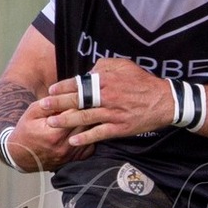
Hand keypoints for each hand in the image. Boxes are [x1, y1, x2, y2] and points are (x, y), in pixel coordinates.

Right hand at [2, 97, 90, 172]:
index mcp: (55, 133)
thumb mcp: (33, 112)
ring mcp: (71, 154)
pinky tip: (86, 128)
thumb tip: (68, 95)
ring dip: (91, 123)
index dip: (81, 101)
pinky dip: (90, 136)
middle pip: (87, 124)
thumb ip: (50, 103)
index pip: (76, 113)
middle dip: (89, 110)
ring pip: (91, 135)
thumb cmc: (26, 131)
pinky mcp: (75, 159)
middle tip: (92, 101)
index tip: (83, 94)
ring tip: (91, 112)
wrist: (21, 155)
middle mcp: (65, 146)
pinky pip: (91, 146)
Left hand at [37, 58, 174, 145]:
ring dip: (66, 121)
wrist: (165, 101)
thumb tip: (88, 72)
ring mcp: (113, 113)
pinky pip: (98, 133)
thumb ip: (104, 66)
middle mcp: (107, 96)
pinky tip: (73, 141)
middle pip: (77, 100)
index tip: (51, 90)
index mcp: (107, 80)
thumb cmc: (142, 82)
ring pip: (84, 118)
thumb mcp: (124, 66)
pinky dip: (85, 138)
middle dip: (58, 104)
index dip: (63, 87)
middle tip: (43, 107)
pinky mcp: (119, 128)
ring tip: (51, 123)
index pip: (79, 83)